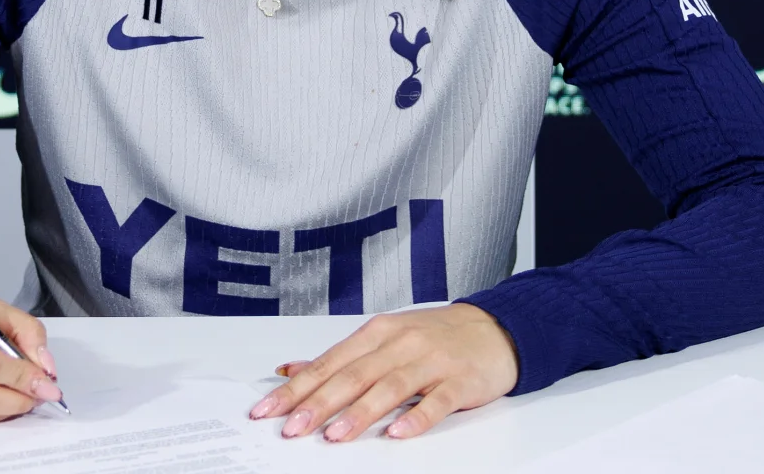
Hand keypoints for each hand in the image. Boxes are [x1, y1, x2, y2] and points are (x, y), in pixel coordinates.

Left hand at [249, 303, 518, 441]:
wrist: (494, 329)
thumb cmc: (434, 337)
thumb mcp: (384, 339)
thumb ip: (339, 358)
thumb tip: (290, 369)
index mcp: (377, 334)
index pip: (328, 363)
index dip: (297, 387)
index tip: (270, 409)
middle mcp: (400, 343)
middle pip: (353, 375)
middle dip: (319, 403)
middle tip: (293, 427)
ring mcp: (431, 361)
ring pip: (390, 387)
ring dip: (360, 413)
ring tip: (335, 435)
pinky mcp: (459, 381)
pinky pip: (437, 402)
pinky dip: (416, 417)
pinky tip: (398, 433)